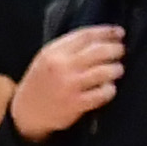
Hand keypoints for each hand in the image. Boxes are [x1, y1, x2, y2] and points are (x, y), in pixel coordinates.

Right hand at [10, 21, 125, 138]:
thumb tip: (101, 39)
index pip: (86, 35)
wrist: (26, 113)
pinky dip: (110, 89)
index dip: (107, 32)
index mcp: (53, 53)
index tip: (119, 33)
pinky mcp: (76, 103)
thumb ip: (68, 48)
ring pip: (106, 71)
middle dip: (116, 50)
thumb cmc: (40, 83)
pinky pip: (104, 93)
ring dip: (116, 69)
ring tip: (116, 70)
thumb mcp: (46, 59)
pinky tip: (107, 89)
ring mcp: (69, 85)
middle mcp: (61, 67)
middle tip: (120, 52)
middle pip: (100, 51)